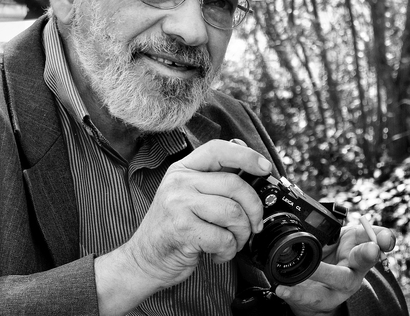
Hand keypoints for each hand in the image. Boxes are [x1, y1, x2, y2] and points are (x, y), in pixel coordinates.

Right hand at [94, 139, 272, 314]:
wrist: (144, 259)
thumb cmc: (171, 228)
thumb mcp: (186, 195)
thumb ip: (211, 177)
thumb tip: (245, 153)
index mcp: (182, 169)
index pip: (218, 149)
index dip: (246, 156)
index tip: (265, 168)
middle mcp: (179, 182)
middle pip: (235, 185)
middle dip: (254, 209)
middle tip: (253, 226)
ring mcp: (178, 204)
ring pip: (233, 212)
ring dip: (242, 234)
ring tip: (233, 242)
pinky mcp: (182, 229)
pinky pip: (224, 238)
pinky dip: (228, 251)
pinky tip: (218, 253)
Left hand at [275, 223, 395, 315]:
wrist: (316, 289)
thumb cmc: (329, 259)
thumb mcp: (335, 240)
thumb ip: (335, 227)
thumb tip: (326, 214)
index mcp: (356, 249)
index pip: (372, 239)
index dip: (382, 237)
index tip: (385, 238)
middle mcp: (353, 269)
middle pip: (362, 261)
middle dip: (367, 254)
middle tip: (370, 249)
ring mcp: (339, 287)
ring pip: (338, 280)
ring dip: (325, 273)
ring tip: (310, 269)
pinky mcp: (322, 300)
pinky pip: (309, 297)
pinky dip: (295, 293)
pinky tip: (282, 289)